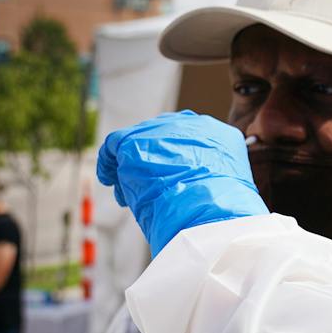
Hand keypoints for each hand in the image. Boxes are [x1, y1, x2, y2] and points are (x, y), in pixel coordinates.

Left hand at [97, 111, 267, 256]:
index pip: (191, 141)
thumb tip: (188, 185)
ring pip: (138, 143)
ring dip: (131, 168)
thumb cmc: (218, 208)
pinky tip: (109, 180)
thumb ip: (206, 176)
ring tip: (128, 196)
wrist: (206, 208)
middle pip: (163, 137)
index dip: (177, 162)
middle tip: (148, 188)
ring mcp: (161, 129)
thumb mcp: (222, 186)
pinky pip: (114, 145)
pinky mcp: (134, 140)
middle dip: (153, 162)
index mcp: (217, 134)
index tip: (170, 181)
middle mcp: (190, 124)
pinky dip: (109, 164)